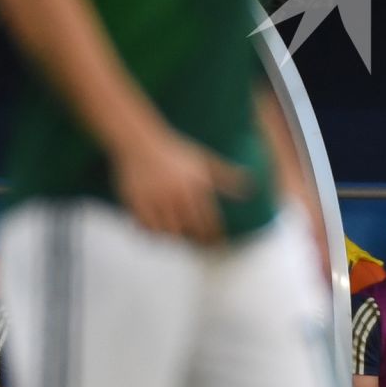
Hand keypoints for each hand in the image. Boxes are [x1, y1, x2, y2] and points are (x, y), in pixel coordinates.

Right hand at [110, 128, 246, 241]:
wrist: (140, 141)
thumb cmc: (175, 151)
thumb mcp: (204, 161)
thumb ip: (226, 176)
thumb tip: (249, 188)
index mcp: (195, 186)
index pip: (209, 220)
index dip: (215, 236)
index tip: (218, 245)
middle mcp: (176, 195)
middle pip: (189, 230)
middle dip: (196, 239)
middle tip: (199, 244)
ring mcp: (155, 199)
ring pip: (167, 232)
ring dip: (174, 237)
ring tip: (179, 236)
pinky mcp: (136, 202)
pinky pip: (145, 228)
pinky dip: (151, 234)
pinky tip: (157, 232)